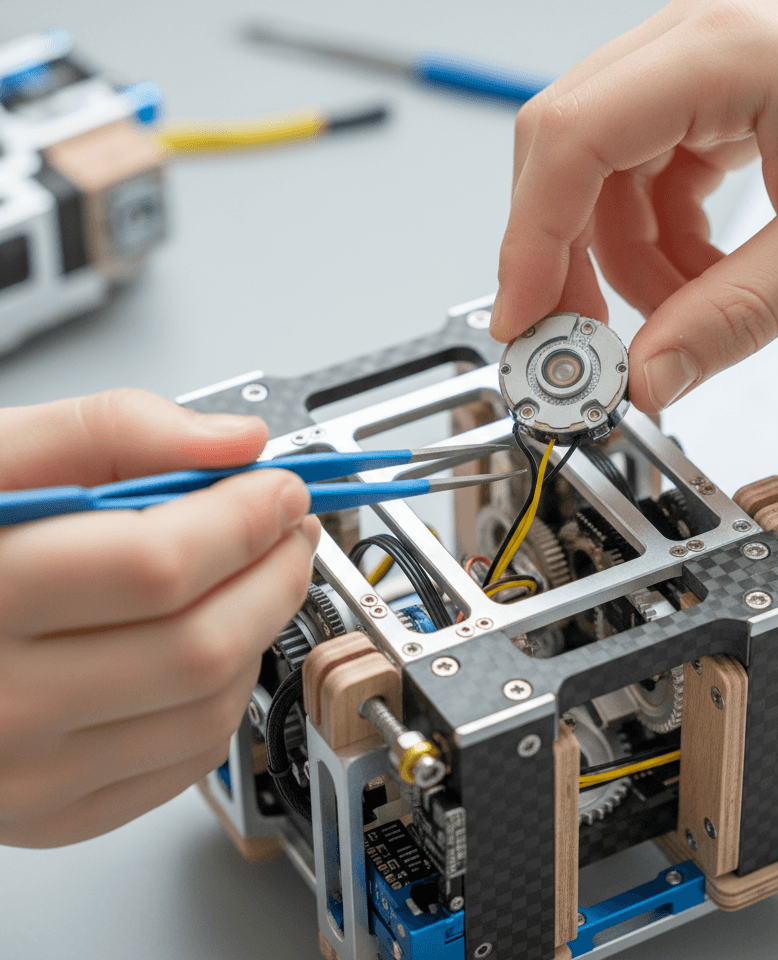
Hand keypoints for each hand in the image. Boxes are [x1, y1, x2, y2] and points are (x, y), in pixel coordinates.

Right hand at [0, 389, 318, 846]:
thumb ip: (110, 431)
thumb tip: (230, 441)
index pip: (157, 564)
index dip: (244, 517)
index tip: (276, 487)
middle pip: (199, 644)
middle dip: (274, 572)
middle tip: (286, 529)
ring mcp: (28, 773)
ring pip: (209, 706)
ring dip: (259, 629)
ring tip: (252, 576)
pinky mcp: (56, 811)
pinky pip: (188, 760)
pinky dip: (226, 691)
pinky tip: (209, 640)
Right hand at [491, 0, 777, 411]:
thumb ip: (729, 320)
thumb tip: (644, 379)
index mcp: (722, 46)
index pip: (570, 140)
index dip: (528, 241)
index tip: (522, 323)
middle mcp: (698, 36)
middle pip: (568, 152)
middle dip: (564, 257)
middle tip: (584, 340)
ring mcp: (704, 60)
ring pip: (605, 175)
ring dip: (626, 260)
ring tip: (687, 311)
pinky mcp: (716, 92)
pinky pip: (648, 177)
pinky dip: (660, 242)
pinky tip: (706, 276)